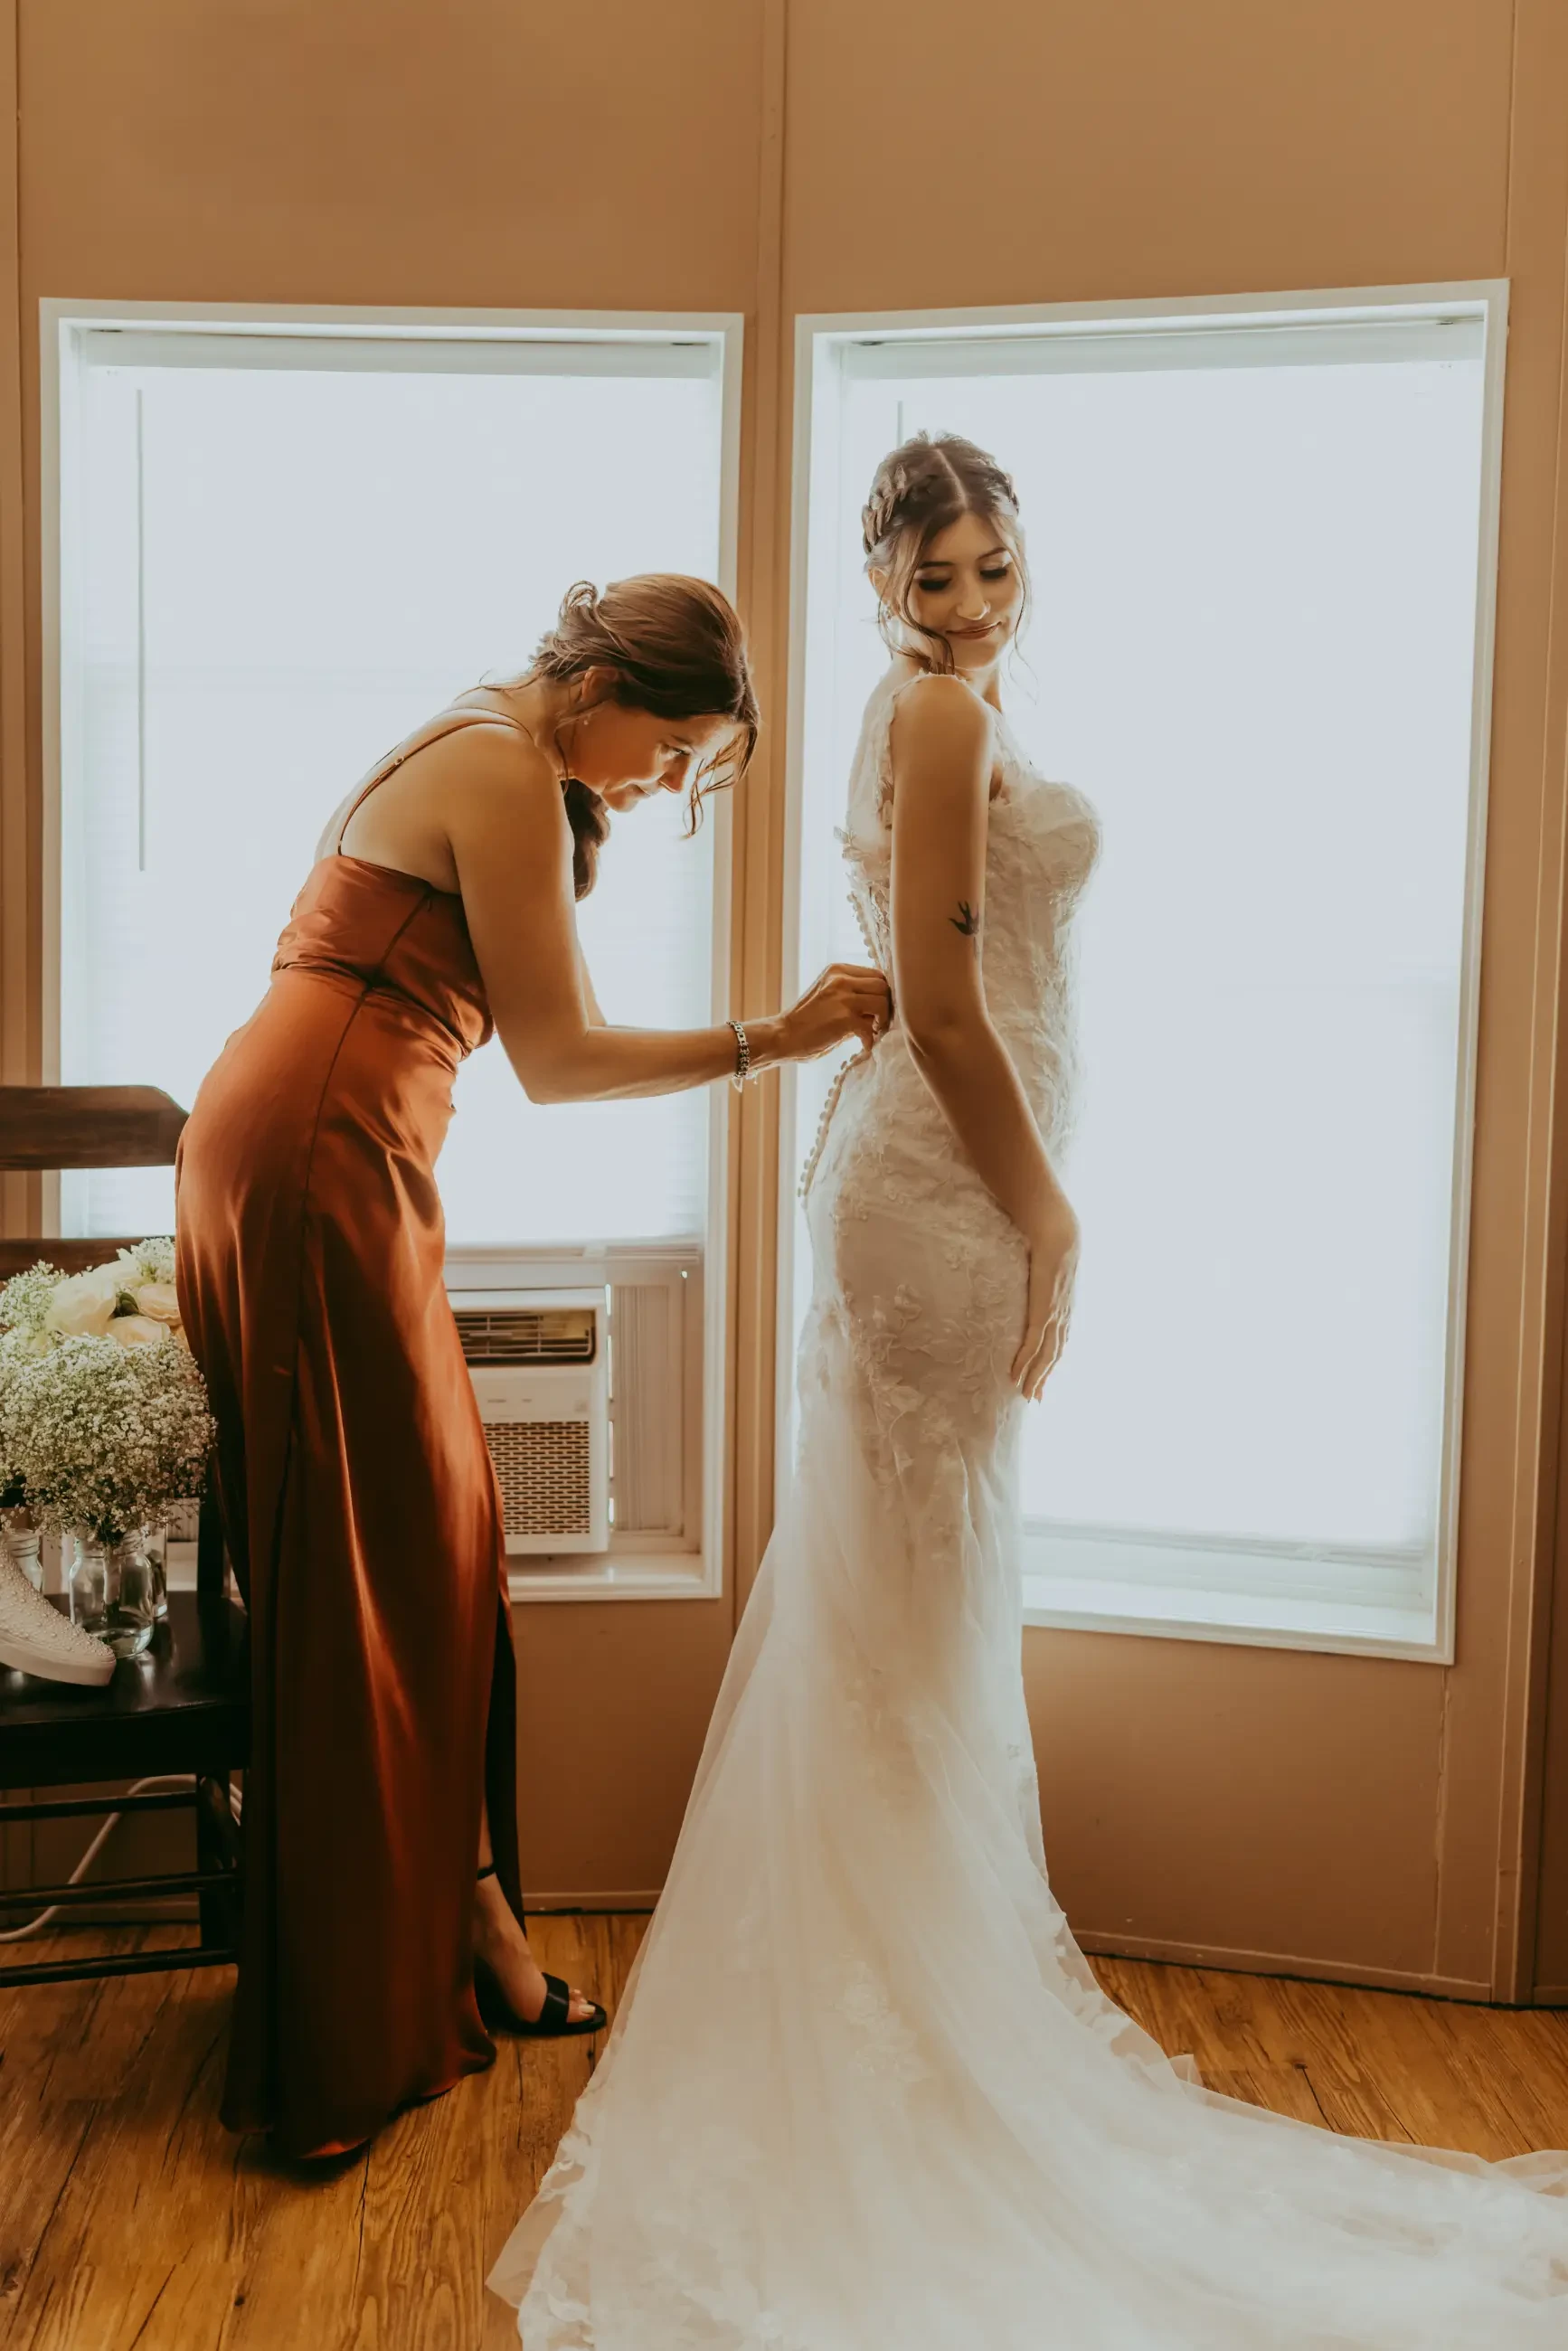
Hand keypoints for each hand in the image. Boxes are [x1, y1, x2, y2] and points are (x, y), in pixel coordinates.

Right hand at [764, 964, 891, 1064]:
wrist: (782, 1036)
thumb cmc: (805, 1020)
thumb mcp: (827, 994)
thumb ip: (851, 993)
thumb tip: (879, 1004)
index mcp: (837, 970)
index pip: (875, 974)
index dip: (881, 993)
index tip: (876, 1009)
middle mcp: (841, 979)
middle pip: (882, 985)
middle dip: (885, 1005)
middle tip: (877, 1022)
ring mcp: (843, 998)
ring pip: (882, 1003)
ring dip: (881, 1020)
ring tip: (872, 1031)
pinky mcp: (845, 1019)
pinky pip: (872, 1028)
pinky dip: (870, 1040)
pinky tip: (863, 1045)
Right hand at [1013, 1190, 1079, 1400]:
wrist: (1058, 1229)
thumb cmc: (1050, 1237)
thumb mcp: (1045, 1260)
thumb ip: (1038, 1271)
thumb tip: (1028, 1268)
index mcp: (1064, 1303)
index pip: (1059, 1338)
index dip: (1052, 1359)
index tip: (1044, 1376)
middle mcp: (1064, 1313)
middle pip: (1055, 1353)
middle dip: (1044, 1376)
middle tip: (1035, 1397)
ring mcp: (1055, 1314)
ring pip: (1046, 1354)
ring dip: (1035, 1376)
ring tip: (1026, 1394)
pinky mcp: (1044, 1310)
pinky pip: (1034, 1342)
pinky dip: (1026, 1362)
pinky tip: (1017, 1376)